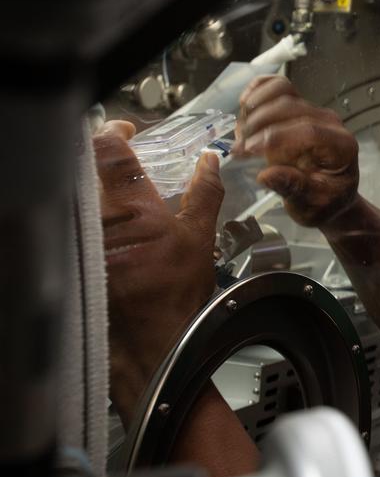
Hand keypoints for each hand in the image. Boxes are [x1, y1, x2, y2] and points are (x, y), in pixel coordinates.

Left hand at [94, 120, 224, 420]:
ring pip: (77, 195)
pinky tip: (104, 221)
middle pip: (84, 169)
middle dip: (99, 157)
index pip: (110, 152)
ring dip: (92, 185)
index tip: (124, 130)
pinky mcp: (73, 259)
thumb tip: (210, 161)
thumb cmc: (178, 296)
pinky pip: (75, 221)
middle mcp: (100, 222)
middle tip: (116, 155)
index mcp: (134, 211)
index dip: (113, 132)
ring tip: (111, 189)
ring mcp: (82, 241)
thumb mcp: (200, 241)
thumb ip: (204, 195)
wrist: (151, 346)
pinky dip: (87, 211)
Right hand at [235, 75, 359, 227]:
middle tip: (238, 147)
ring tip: (241, 133)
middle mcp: (330, 122)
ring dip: (254, 107)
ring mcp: (315, 111)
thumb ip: (293, 188)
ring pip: (283, 91)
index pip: (308, 131)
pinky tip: (243, 103)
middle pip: (291, 107)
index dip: (274, 137)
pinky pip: (279, 86)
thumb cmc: (323, 201)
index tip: (247, 151)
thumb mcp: (312, 204)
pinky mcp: (300, 106)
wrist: (329, 195)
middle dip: (258, 124)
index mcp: (340, 146)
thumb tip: (266, 175)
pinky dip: (259, 88)